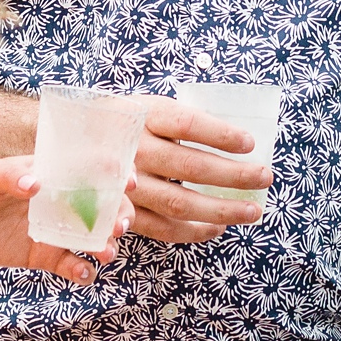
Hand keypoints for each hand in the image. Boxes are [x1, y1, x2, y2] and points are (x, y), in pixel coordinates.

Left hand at [0, 157, 129, 285]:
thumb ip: (11, 177)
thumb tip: (35, 183)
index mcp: (51, 173)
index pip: (90, 170)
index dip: (114, 173)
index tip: (128, 180)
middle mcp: (58, 201)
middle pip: (100, 206)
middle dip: (117, 214)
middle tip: (119, 225)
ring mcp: (52, 229)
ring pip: (90, 237)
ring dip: (104, 244)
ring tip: (106, 252)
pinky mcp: (41, 255)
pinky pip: (68, 264)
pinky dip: (81, 270)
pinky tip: (83, 273)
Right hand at [126, 100, 272, 244]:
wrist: (75, 143)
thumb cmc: (127, 124)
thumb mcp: (150, 109)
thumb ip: (182, 123)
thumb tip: (238, 143)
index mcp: (144, 115)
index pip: (188, 123)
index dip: (221, 134)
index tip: (250, 143)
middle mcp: (134, 149)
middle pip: (190, 164)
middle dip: (233, 175)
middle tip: (264, 177)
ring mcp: (125, 184)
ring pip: (179, 201)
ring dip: (221, 209)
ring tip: (252, 211)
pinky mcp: (121, 212)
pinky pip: (161, 228)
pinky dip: (193, 231)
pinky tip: (218, 228)